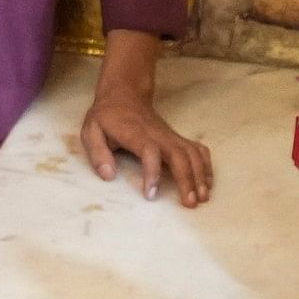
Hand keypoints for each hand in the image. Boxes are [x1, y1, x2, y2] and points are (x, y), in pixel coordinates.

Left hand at [79, 83, 213, 204]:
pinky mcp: (176, 137)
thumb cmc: (107, 117)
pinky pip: (197, 149)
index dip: (152, 173)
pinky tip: (207, 183)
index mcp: (135, 133)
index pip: (149, 151)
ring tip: (202, 198)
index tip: (151, 194)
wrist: (124, 95)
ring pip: (192, 153)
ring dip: (200, 175)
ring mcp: (170, 135)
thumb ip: (97, 153)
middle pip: (178, 154)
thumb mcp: (91, 131)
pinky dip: (205, 165)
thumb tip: (108, 175)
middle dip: (187, 179)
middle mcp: (157, 134)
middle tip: (190, 203)